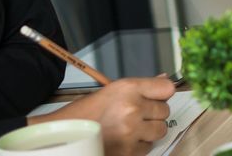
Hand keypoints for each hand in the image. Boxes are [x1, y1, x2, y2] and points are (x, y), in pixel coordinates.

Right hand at [30, 77, 174, 155]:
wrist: (65, 136)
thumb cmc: (86, 112)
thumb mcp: (113, 91)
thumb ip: (141, 87)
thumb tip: (165, 81)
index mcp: (128, 89)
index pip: (166, 88)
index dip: (162, 93)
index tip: (157, 97)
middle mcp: (132, 109)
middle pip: (165, 110)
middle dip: (154, 114)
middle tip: (137, 115)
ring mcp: (131, 132)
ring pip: (160, 130)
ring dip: (150, 130)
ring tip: (131, 128)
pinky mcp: (129, 152)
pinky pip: (148, 147)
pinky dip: (139, 145)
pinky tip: (125, 140)